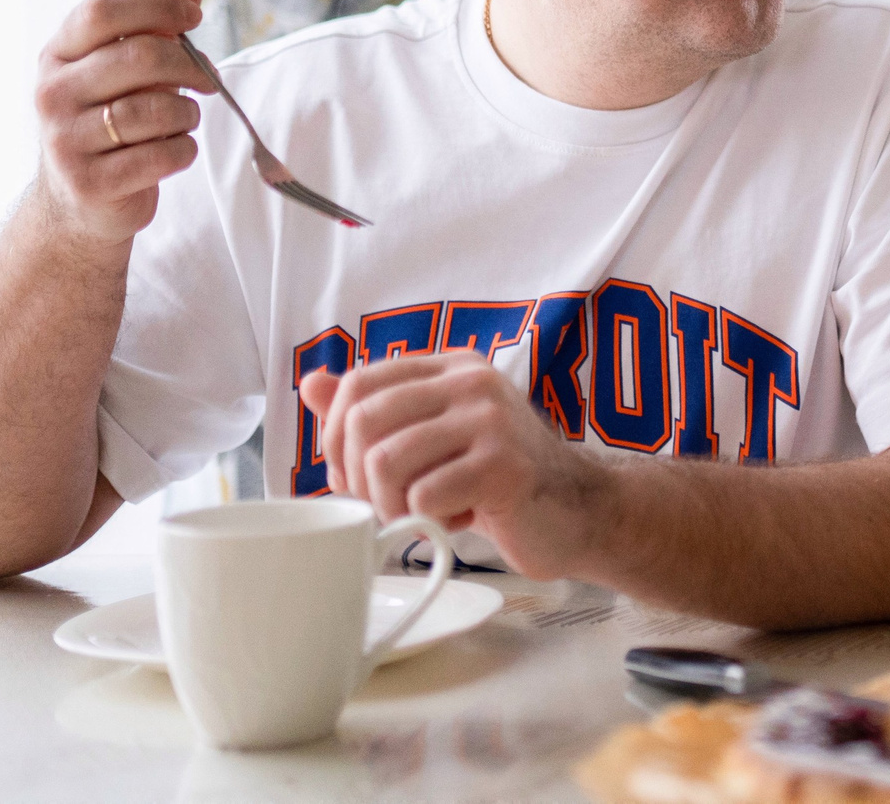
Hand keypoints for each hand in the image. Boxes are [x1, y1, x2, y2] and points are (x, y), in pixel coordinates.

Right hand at [31, 0, 210, 244]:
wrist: (78, 201)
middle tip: (207, 79)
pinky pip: (163, 154)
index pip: (102, 11)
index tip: (194, 17)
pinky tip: (175, 150)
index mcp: (58, 55)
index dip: (157, 6)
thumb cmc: (110, 120)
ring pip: (156, 108)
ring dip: (187, 113)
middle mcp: (52, 93)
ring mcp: (65, 140)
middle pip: (139, 56)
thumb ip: (157, 22)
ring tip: (184, 120)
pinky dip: (184, 150)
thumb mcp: (126, 67)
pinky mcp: (90, 183)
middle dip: (189, 65)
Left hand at [300, 351, 601, 581]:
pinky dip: (429, 522)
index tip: (352, 473)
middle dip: (358, 476)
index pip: (360, 381)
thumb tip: (311, 383)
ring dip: (390, 505)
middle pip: (363, 420)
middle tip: (388, 502)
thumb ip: (376, 410)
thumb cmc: (498, 478)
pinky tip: (461, 518)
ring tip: (423, 513)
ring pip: (385, 462)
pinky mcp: (502, 465)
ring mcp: (490, 420)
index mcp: (451, 366)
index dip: (336, 435)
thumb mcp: (435, 436)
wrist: (578, 510)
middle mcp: (470, 382)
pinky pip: (423, 497)